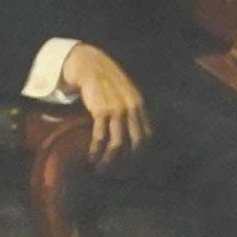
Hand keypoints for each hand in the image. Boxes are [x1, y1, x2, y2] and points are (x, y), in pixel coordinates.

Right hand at [57, 43, 151, 161]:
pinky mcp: (101, 111)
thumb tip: (133, 129)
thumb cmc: (106, 80)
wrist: (90, 65)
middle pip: (135, 142)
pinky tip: (92, 157)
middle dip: (127, 161)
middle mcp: (131, 108)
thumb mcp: (126, 91)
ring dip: (109, 160)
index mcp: (139, 104)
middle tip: (117, 171)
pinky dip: (96, 150)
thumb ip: (132, 108)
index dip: (140, 152)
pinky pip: (100, 137)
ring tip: (101, 168)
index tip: (131, 163)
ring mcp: (117, 110)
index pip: (146, 134)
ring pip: (117, 143)